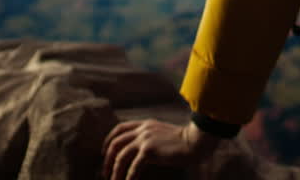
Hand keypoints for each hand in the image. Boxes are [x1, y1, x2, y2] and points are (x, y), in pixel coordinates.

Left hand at [102, 119, 220, 179]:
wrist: (194, 141)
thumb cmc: (182, 141)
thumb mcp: (162, 134)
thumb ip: (150, 137)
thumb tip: (139, 152)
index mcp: (144, 124)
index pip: (119, 128)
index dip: (109, 140)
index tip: (105, 153)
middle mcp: (142, 130)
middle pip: (116, 143)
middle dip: (108, 159)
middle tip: (106, 172)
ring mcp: (145, 139)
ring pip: (121, 156)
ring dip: (115, 171)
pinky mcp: (149, 151)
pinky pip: (133, 167)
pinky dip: (129, 177)